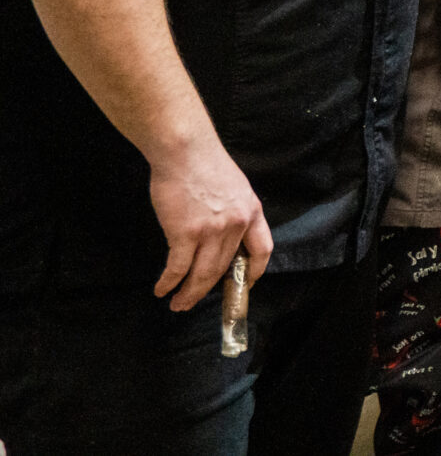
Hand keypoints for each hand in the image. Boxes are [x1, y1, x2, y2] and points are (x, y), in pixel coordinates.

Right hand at [150, 138, 271, 310]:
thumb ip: (234, 212)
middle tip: (194, 301)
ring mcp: (212, 231)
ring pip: (202, 274)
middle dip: (208, 289)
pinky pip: (178, 268)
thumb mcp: (235, 188)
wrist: (185, 151)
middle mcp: (236, 225)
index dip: (254, 271)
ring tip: (179, 304)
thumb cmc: (205, 165)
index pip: (262, 250)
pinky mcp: (185, 233)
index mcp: (251, 212)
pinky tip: (163, 289)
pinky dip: (170, 283)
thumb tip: (224, 237)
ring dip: (189, 293)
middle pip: (225, 268)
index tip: (245, 283)